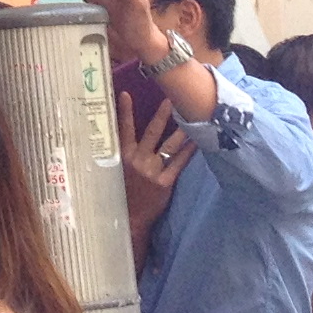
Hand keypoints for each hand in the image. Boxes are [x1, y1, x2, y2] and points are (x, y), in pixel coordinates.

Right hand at [118, 99, 186, 248]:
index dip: (124, 112)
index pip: (123, 130)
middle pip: (151, 132)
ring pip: (168, 146)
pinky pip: (178, 164)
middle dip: (161, 115)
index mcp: (122, 156)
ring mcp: (151, 171)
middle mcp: (137, 160)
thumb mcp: (115, 171)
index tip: (125, 94)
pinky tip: (196, 143)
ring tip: (190, 118)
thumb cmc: (123, 192)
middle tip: (170, 99)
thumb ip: (122, 155)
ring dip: (180, 131)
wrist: (130, 218)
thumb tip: (123, 136)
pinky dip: (188, 152)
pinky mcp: (164, 183)